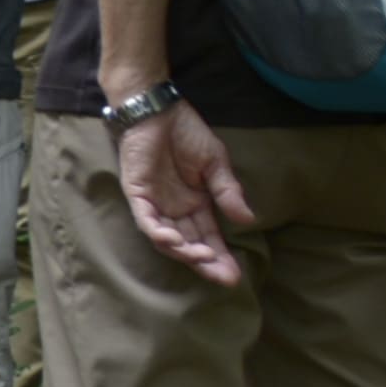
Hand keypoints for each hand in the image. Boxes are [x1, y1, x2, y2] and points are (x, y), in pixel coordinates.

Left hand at [114, 95, 255, 286]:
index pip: (208, 238)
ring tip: (203, 258)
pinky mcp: (136, 192)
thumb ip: (227, 191)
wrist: (159, 108)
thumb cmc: (186, 132)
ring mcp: (154, 203)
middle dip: (206, 263)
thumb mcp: (216, 164)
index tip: (235, 275)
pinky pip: (145, 219)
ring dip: (184, 251)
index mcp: (195, 204)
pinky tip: (173, 241)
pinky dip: (157, 232)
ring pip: (166, 238)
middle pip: (189, 244)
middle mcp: (174, 209)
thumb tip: (249, 219)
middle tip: (224, 278)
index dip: (220, 257)